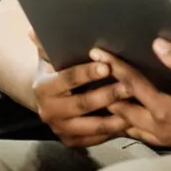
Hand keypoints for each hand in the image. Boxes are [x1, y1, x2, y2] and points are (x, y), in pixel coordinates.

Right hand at [29, 29, 130, 147]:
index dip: (87, 73)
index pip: (67, 79)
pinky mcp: (72, 141)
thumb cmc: (57, 70)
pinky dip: (115, 131)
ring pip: (92, 126)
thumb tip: (33, 28)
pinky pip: (97, 139)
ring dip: (116, 116)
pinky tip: (134, 121)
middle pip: (82, 104)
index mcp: (43, 88)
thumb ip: (46, 43)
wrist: (49, 99)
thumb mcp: (51, 56)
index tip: (107, 66)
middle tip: (130, 86)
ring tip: (137, 105)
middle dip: (108, 95)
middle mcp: (48, 111)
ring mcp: (60, 129)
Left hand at [91, 39, 170, 150]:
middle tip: (94, 76)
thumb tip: (158, 45)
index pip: (132, 84)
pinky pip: (144, 134)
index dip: (115, 66)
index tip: (98, 53)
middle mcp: (161, 128)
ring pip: (131, 126)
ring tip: (105, 97)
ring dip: (117, 111)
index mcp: (166, 110)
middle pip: (123, 109)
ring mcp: (167, 138)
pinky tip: (132, 117)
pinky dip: (132, 123)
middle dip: (108, 90)